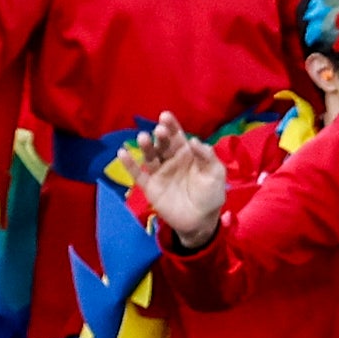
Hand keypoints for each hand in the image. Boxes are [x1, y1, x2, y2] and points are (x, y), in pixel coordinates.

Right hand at [130, 114, 229, 245]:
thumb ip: (207, 156)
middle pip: (162, 144)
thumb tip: (193, 141)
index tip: (165, 116)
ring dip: (146, 146)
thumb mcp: (216, 173)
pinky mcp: (150, 187)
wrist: (201, 221)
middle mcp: (171, 159)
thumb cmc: (211, 195)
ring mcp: (159, 173)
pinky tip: (122, 153)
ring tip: (143, 138)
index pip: (177, 135)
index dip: (171, 125)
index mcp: (187, 153)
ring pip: (150, 156)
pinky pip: (138, 174)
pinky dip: (129, 164)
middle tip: (159, 131)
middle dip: (160, 135)